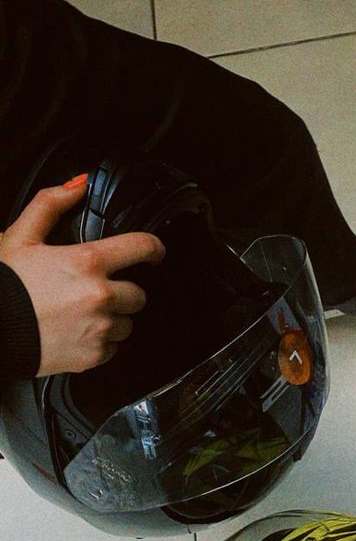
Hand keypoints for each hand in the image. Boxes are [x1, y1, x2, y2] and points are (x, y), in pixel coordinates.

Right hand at [0, 176, 164, 375]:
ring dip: (112, 319)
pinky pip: (113, 348)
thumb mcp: (22, 237)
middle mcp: (99, 295)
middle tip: (95, 292)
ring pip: (127, 323)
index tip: (155, 253)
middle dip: (122, 292)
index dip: (154, 248)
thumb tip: (78, 185)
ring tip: (81, 314)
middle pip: (138, 293)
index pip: (142, 247)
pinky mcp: (94, 355)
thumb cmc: (5, 286)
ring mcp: (99, 327)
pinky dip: (100, 342)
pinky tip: (77, 333)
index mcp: (87, 262)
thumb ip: (51, 204)